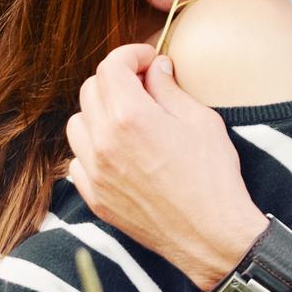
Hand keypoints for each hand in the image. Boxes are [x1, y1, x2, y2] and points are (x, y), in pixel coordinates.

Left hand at [65, 43, 264, 289]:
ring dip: (99, 113)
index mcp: (130, 117)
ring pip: (78, 124)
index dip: (130, 55)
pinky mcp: (95, 198)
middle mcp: (103, 142)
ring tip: (129, 120)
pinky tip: (120, 153)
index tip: (148, 59)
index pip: (110, 67)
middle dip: (116, 80)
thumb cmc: (213, 177)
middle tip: (144, 86)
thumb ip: (170, 89)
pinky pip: (78, 161)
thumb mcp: (200, 121)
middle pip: (90, 90)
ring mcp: (95, 173)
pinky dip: (92, 150)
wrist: (212, 236)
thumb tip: (156, 69)